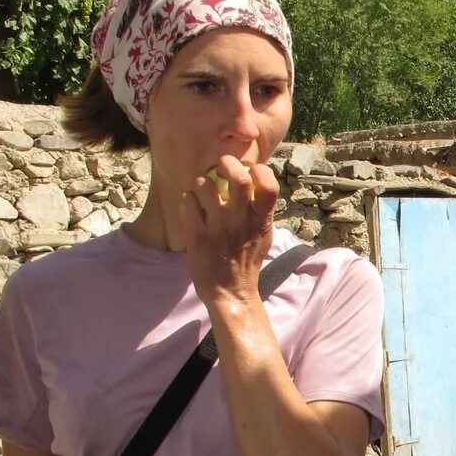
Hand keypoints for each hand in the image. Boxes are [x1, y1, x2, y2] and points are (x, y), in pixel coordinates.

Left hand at [179, 154, 278, 311]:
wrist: (230, 291)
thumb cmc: (247, 259)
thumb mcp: (264, 234)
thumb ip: (260, 209)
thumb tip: (252, 179)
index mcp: (261, 219)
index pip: (269, 184)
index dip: (259, 170)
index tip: (250, 171)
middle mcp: (240, 220)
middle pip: (238, 177)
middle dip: (227, 164)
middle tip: (221, 168)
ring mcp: (217, 227)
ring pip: (203, 184)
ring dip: (201, 184)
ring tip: (202, 194)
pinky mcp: (196, 235)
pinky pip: (186, 201)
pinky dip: (187, 201)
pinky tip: (192, 210)